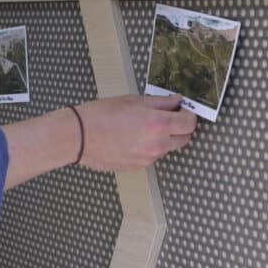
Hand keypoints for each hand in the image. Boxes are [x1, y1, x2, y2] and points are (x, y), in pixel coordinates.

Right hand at [2, 95, 196, 188]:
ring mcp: (148, 159)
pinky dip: (149, 147)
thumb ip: (160, 102)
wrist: (78, 137)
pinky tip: (131, 138)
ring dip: (164, 138)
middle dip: (180, 128)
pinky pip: (152, 156)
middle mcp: (157, 144)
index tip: (182, 109)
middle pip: (184, 139)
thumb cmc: (102, 113)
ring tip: (142, 127)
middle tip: (166, 117)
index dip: (188, 114)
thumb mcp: (133, 100)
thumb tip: (177, 101)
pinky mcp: (138, 167)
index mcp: (158, 124)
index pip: (190, 123)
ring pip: (168, 148)